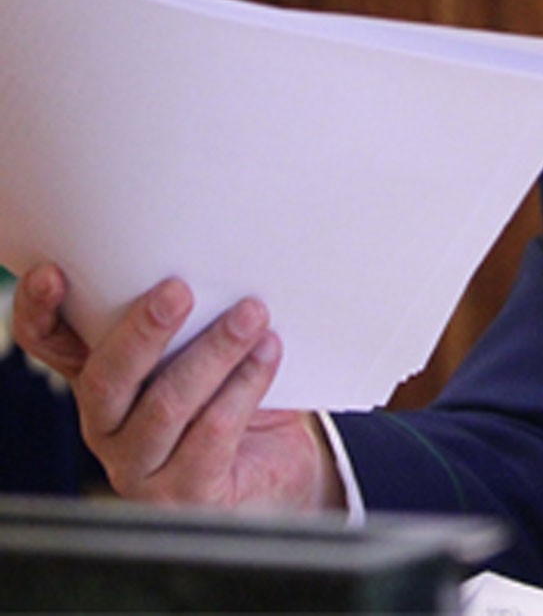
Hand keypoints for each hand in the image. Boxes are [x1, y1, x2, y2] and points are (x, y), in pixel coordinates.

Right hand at [13, 263, 344, 509]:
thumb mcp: (206, 356)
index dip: (40, 312)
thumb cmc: (238, 405)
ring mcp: (141, 468)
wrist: (280, 474)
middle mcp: (108, 428)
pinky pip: (213, 432)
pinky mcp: (186, 493)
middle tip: (180, 290)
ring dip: (214, 352)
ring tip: (251, 316)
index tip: (54, 274)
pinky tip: (268, 354)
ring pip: (167, 404)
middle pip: (108, 378)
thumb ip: (191, 323)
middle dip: (145, 330)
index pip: (50, 346)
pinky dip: (245, 386)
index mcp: (103, 384)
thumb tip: (215, 271)